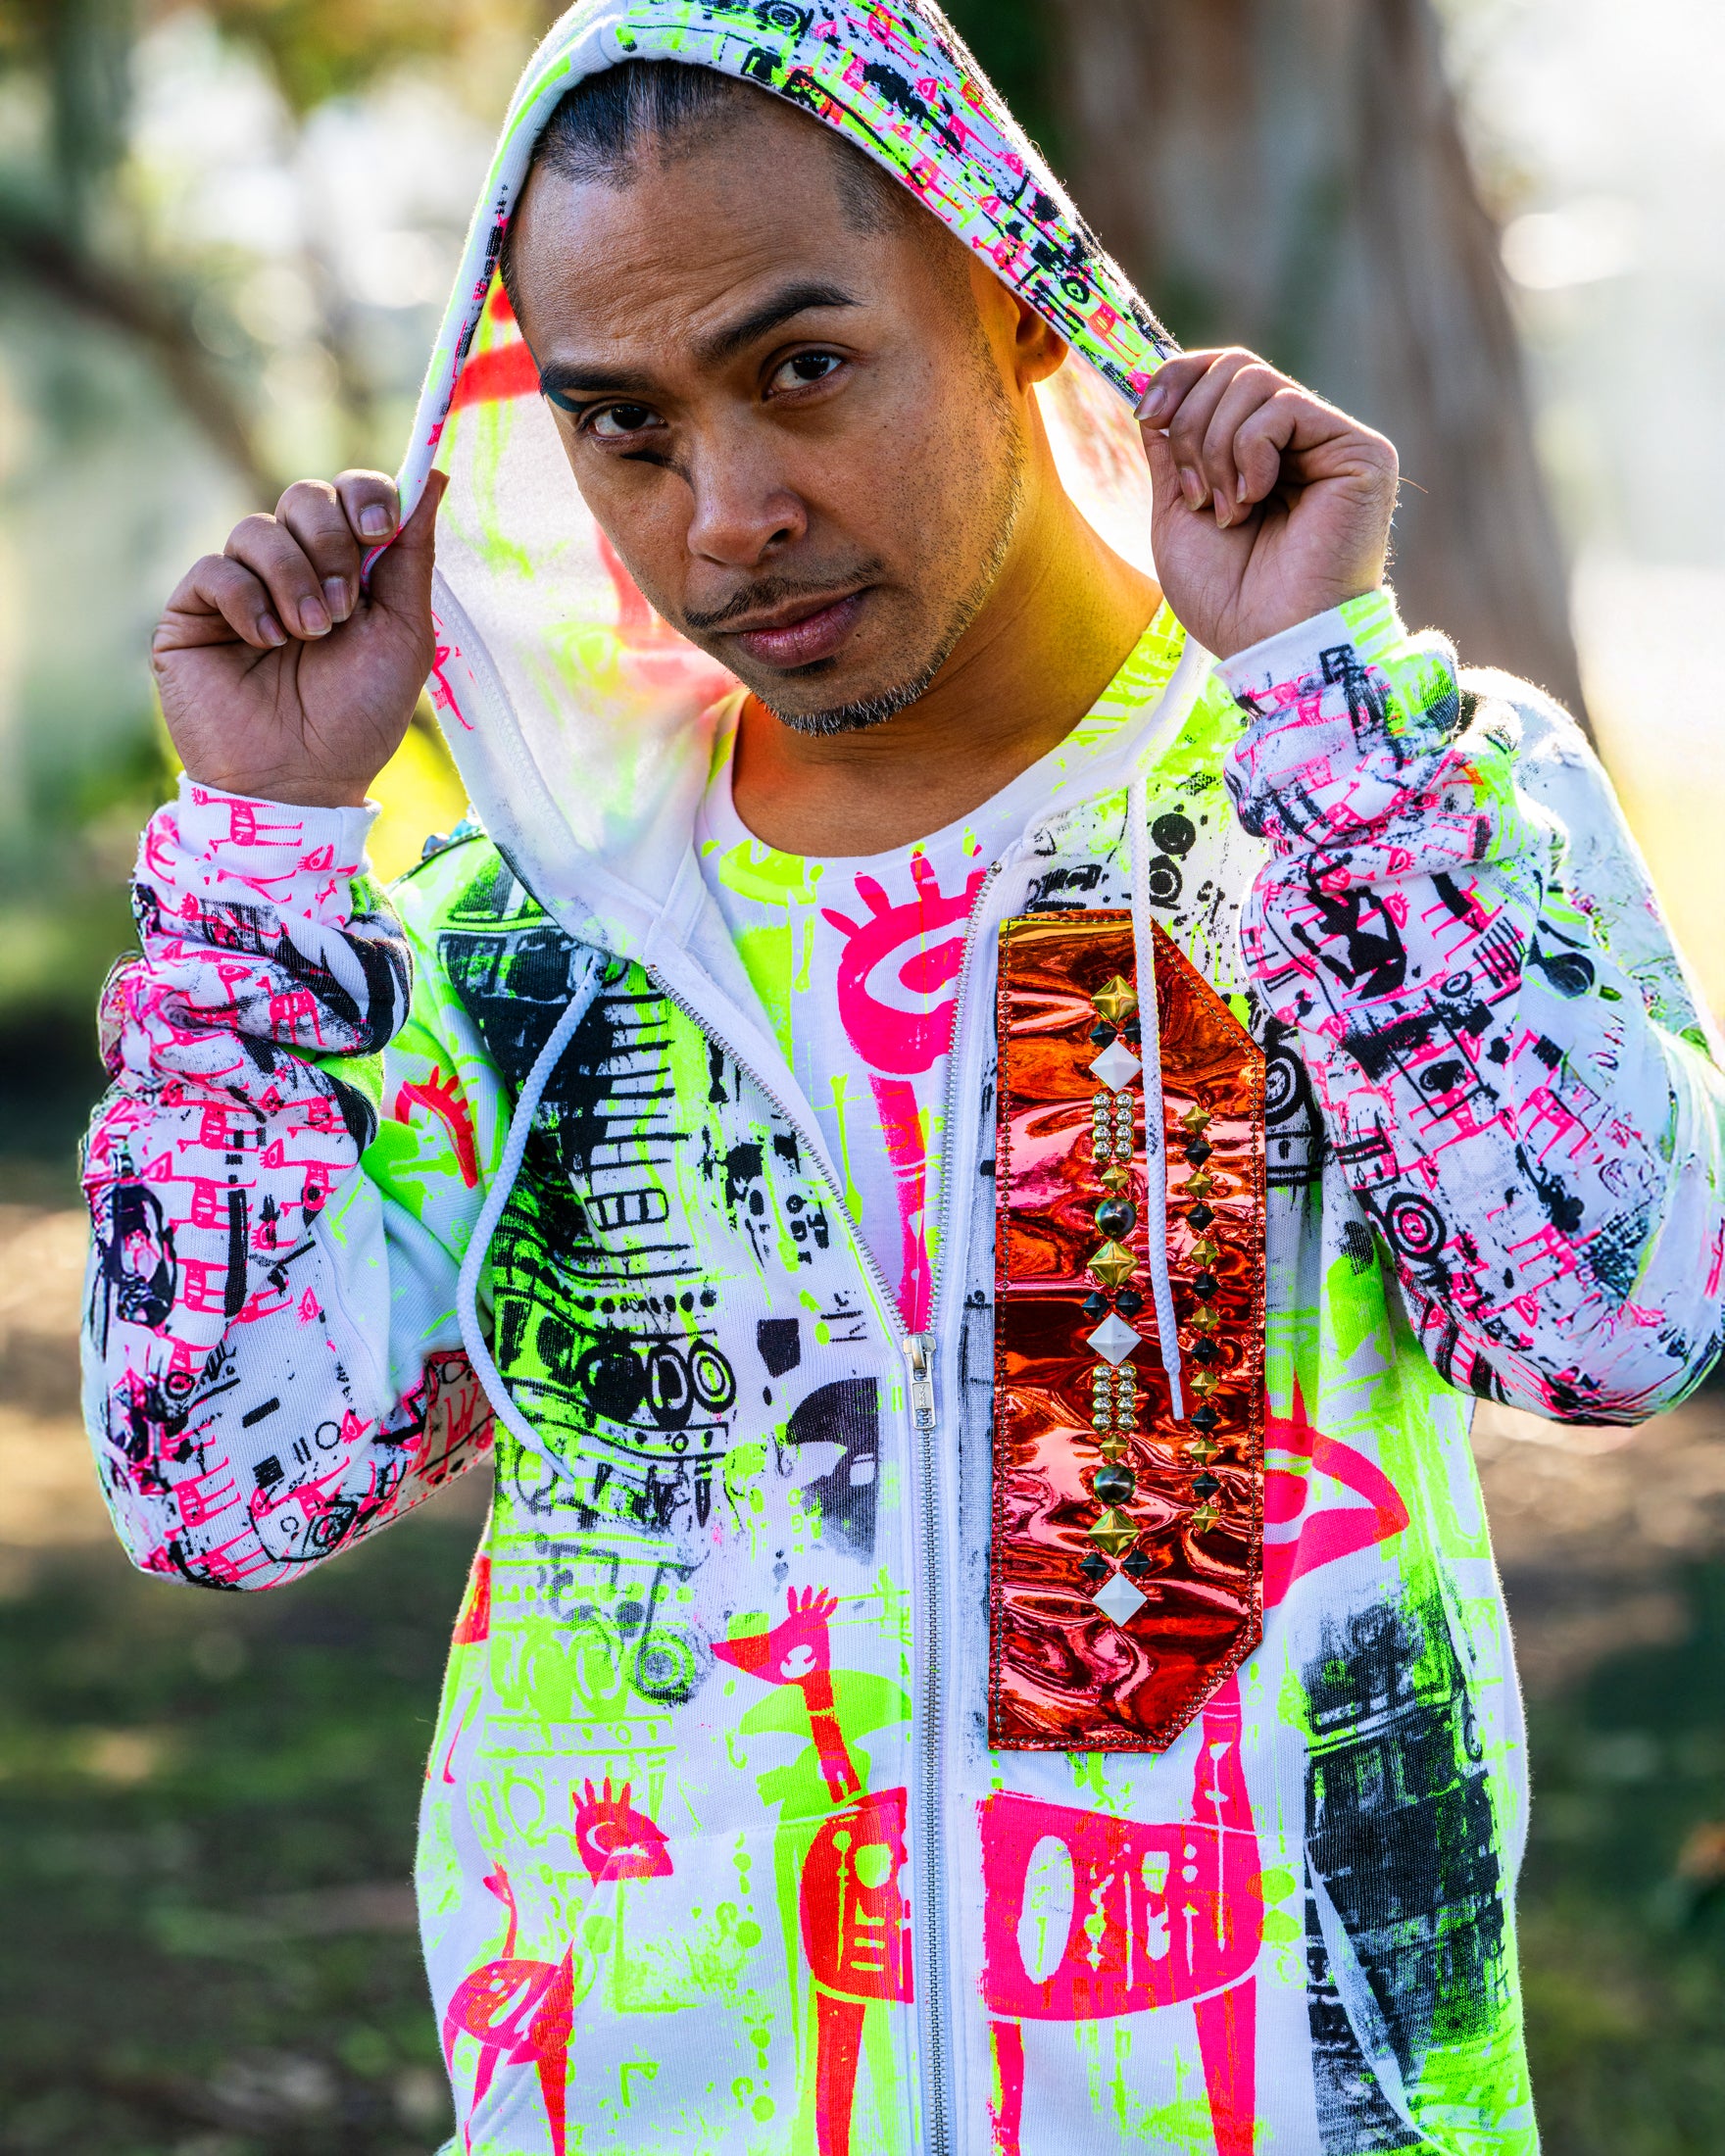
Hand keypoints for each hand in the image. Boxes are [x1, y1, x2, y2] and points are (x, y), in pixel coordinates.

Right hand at [151, 468, 445, 808]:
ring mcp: (241, 587)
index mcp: (347, 569)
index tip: (382, 527)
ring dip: (295, 580)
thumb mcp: (405, 635)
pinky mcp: (193, 611)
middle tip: (342, 608)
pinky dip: (248, 602)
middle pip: (305, 497)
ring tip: (309, 635)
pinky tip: (266, 643)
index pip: (351, 494)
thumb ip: (414, 556)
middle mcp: (293, 568)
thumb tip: (437, 475)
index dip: (366, 494)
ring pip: (259, 529)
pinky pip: (216, 569)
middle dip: (332, 544)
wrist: (301, 781)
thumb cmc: (358, 717)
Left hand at [1136, 350, 1397, 659]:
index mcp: (1260, 451)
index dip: (1176, 378)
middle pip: (1233, 366)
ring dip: (1215, 447)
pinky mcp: (1361, 452)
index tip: (1145, 416)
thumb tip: (1155, 386)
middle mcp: (1301, 440)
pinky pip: (1284, 407)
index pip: (1220, 372)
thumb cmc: (1226, 597)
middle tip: (1195, 496)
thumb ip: (1170, 446)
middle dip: (1191, 426)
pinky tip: (1254, 499)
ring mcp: (1333, 442)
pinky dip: (1249, 451)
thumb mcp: (1176, 511)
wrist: (1268, 643)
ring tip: (1226, 511)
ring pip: (1253, 380)